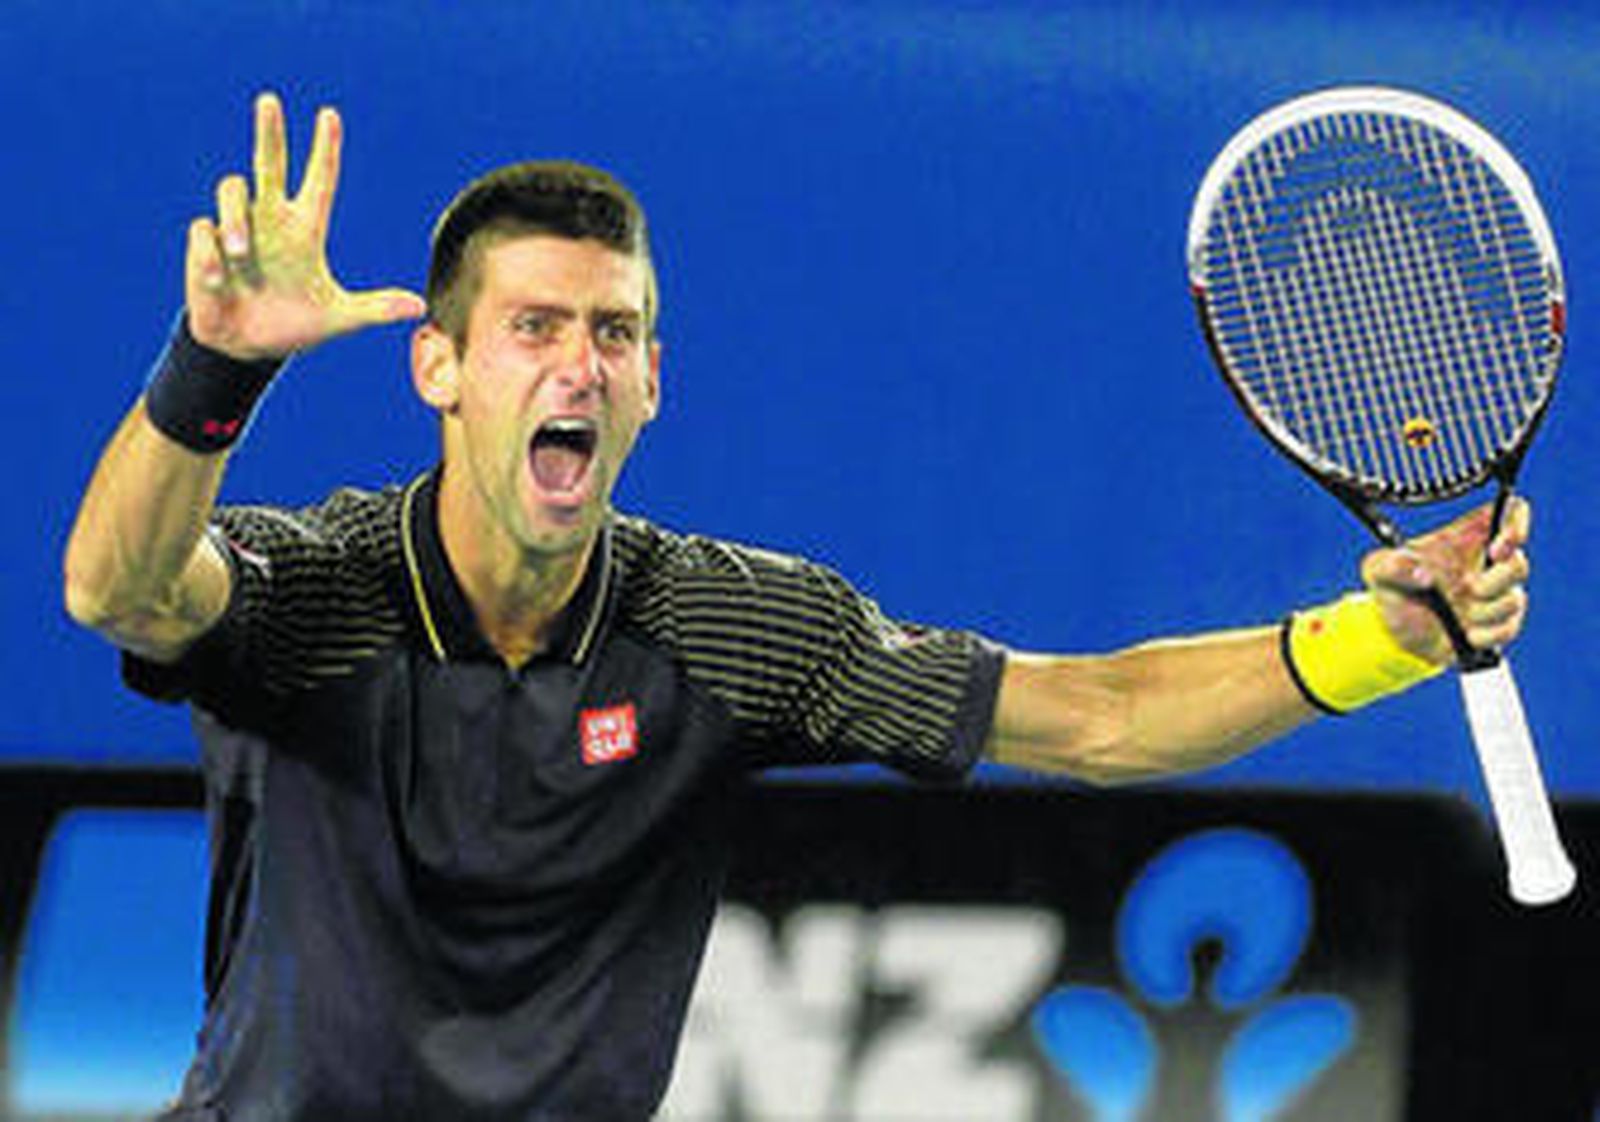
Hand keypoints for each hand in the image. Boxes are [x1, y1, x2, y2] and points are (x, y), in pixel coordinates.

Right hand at [186, 92, 425, 359]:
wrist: (247, 349)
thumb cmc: (295, 327)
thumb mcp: (339, 319)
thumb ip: (376, 308)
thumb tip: (421, 306)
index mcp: (305, 231)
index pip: (319, 181)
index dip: (325, 149)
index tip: (330, 115)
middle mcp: (270, 220)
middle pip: (269, 162)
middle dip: (269, 132)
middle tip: (270, 100)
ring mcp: (236, 229)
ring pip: (231, 189)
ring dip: (234, 218)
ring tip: (239, 253)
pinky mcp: (205, 245)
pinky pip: (203, 230)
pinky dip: (210, 251)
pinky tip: (217, 277)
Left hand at [1361, 498, 1531, 664]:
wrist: (1395, 633)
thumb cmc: (1392, 588)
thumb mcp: (1378, 571)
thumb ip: (1392, 565)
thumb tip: (1423, 575)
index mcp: (1467, 536)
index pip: (1510, 511)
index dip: (1517, 521)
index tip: (1499, 545)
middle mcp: (1488, 562)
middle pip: (1519, 563)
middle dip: (1498, 580)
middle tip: (1470, 589)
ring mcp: (1497, 594)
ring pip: (1515, 600)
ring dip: (1485, 611)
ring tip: (1458, 614)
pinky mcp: (1498, 625)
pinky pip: (1508, 629)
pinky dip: (1486, 634)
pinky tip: (1465, 633)